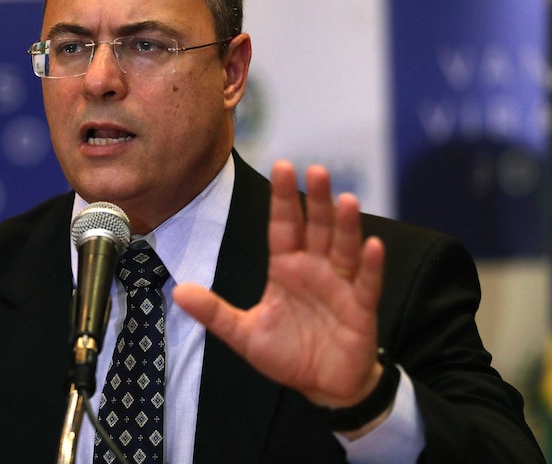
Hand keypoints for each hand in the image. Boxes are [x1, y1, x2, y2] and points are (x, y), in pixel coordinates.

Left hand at [173, 160, 385, 411]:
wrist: (322, 386)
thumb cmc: (287, 353)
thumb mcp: (244, 333)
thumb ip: (214, 312)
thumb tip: (178, 291)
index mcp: (286, 268)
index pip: (283, 226)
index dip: (282, 198)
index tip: (281, 164)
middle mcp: (314, 269)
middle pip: (316, 228)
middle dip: (315, 200)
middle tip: (316, 169)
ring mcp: (340, 286)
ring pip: (344, 248)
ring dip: (345, 225)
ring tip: (345, 200)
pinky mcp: (361, 309)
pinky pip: (367, 283)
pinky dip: (370, 265)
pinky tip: (373, 245)